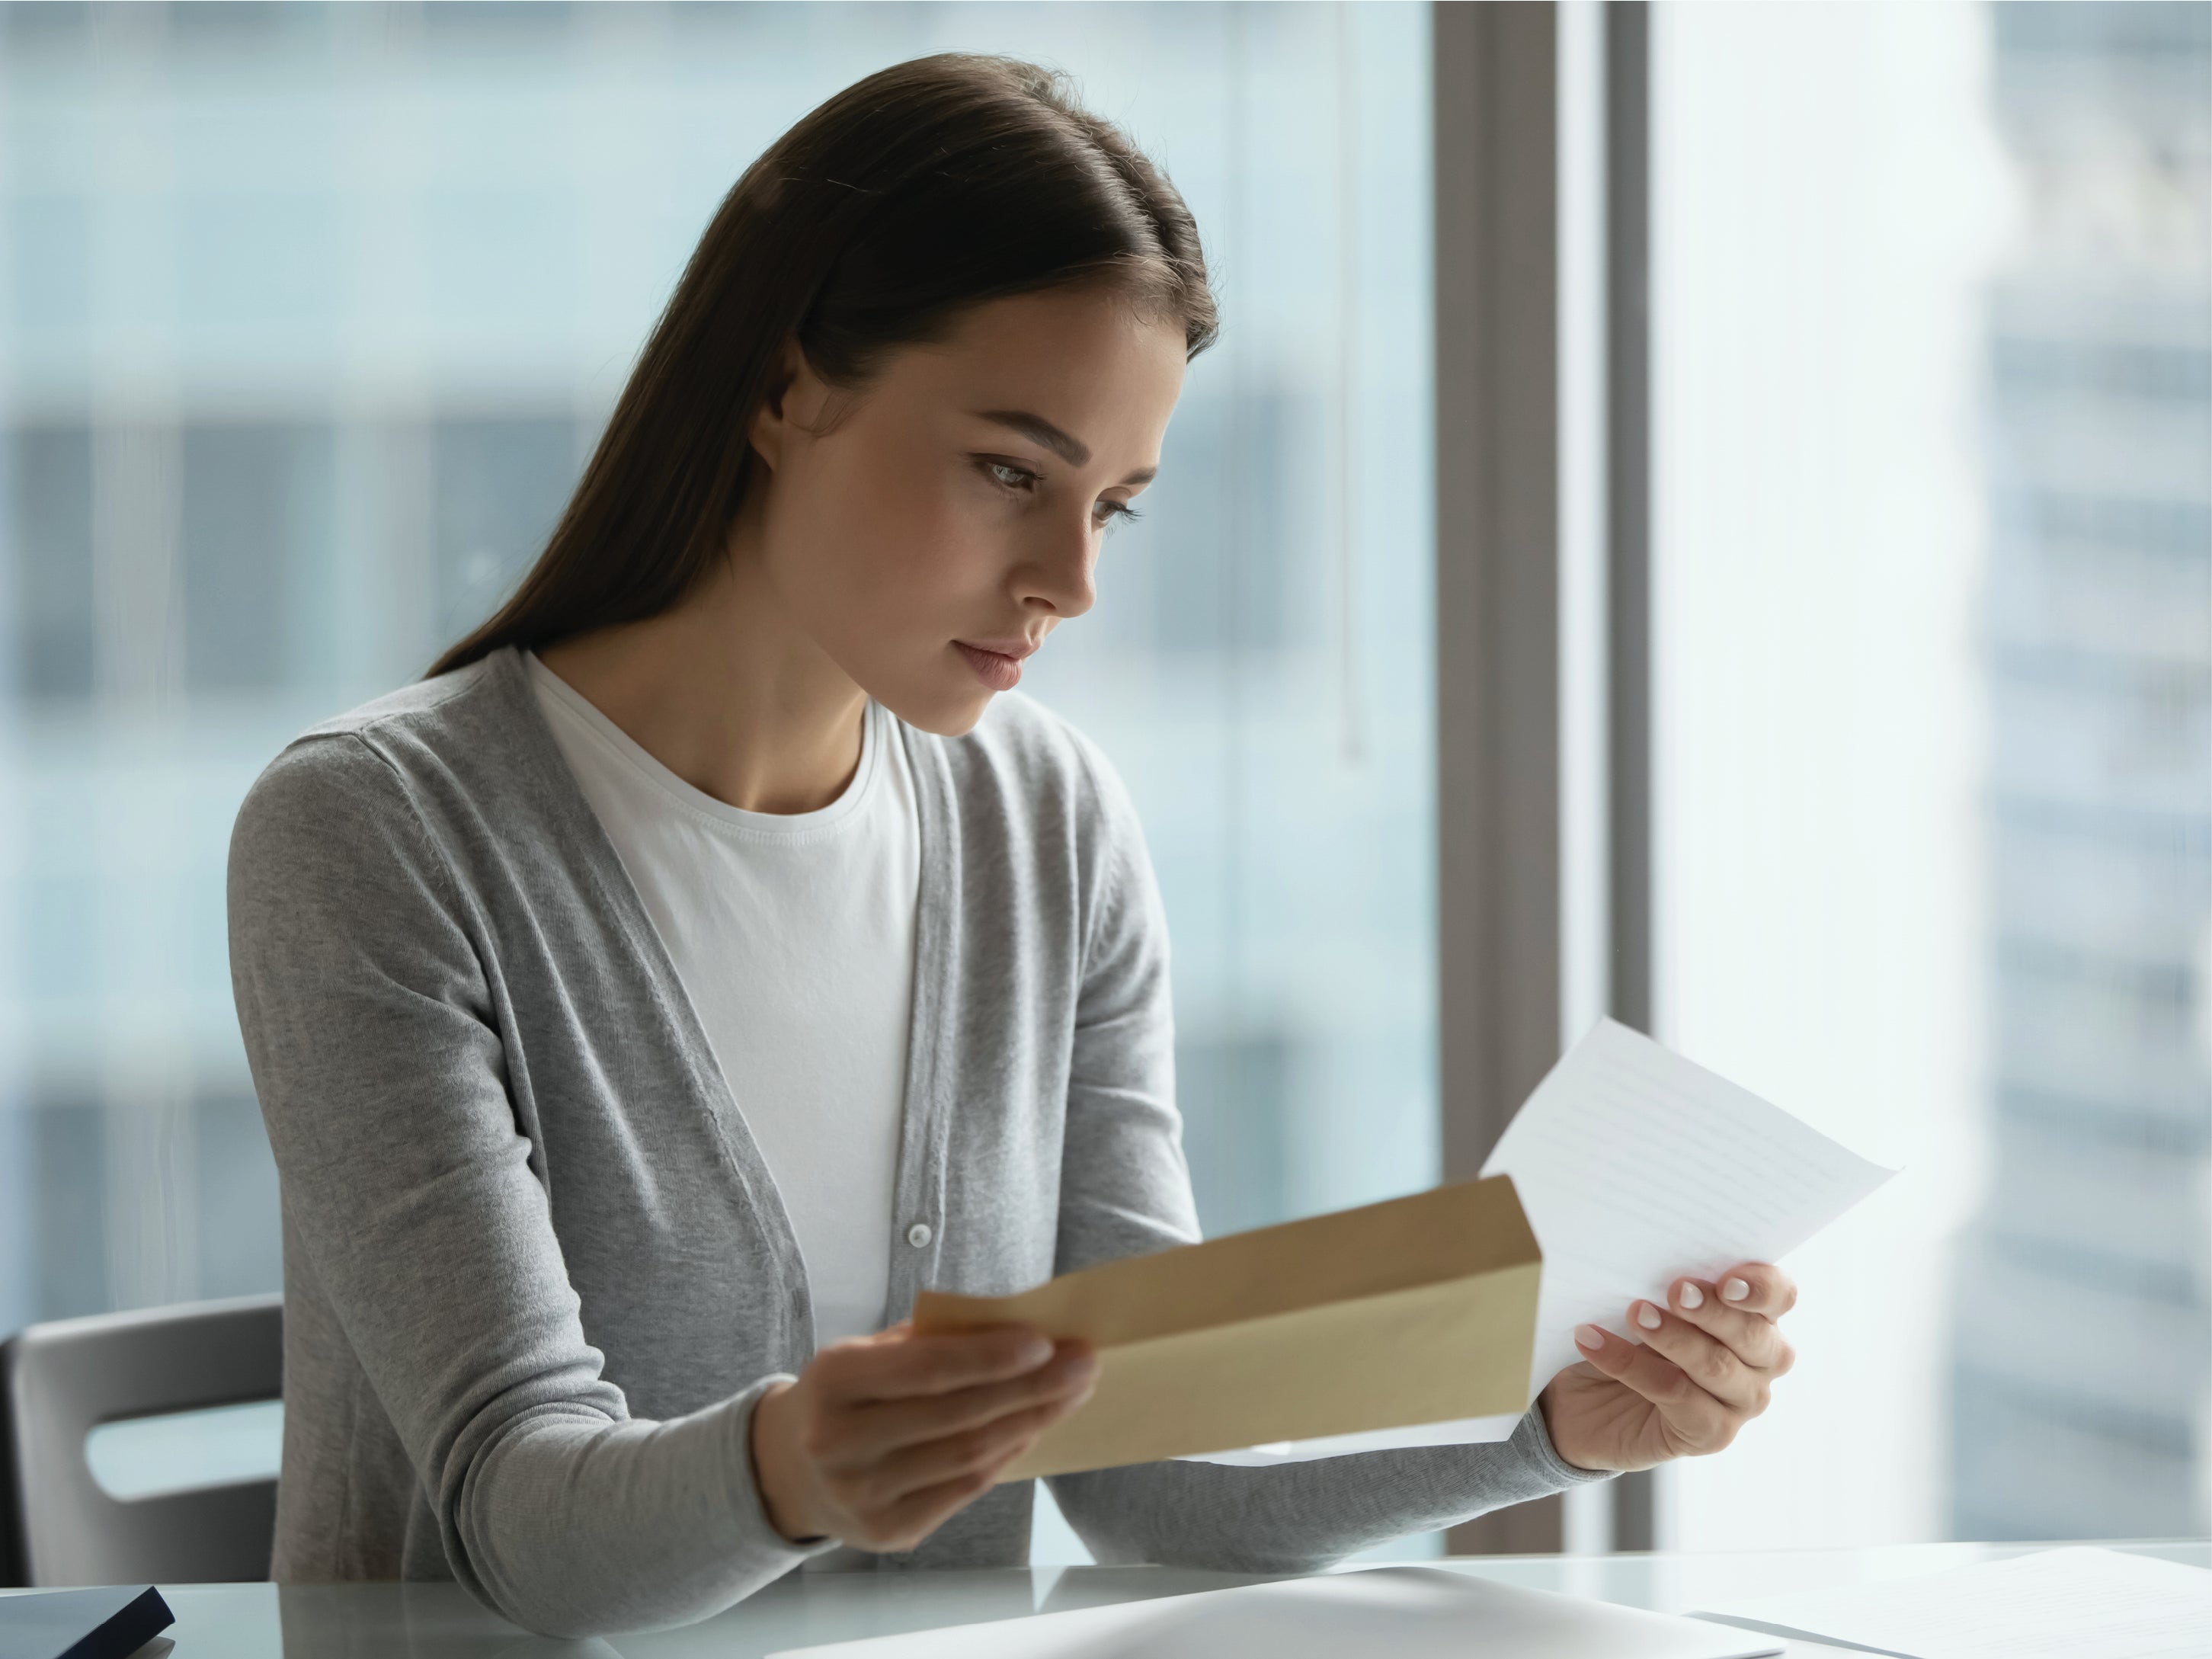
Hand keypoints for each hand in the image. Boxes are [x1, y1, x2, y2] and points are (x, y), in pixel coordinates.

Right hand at [748, 1319, 1097, 1550]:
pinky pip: (965, 1491)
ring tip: (1072, 1393)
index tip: (1046, 1341)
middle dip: (1032, 1387)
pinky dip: (1007, 1456)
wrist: (792, 1469)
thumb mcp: (869, 1353)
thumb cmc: (848, 1395)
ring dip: (1031, 1421)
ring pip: (969, 1457)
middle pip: (959, 1416)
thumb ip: (931, 1340)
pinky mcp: (888, 1532)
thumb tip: (1018, 1330)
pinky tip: (1034, 1428)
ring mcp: (863, 1495)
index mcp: (834, 1381)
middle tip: (1083, 1364)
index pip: (926, 1369)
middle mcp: (842, 1443)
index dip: (990, 1357)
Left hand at [1536, 1262, 1797, 1472]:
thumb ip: (1664, 1281)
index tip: (1727, 1281)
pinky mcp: (1710, 1433)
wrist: (1584, 1398)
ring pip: (1716, 1367)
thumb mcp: (1646, 1297)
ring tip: (1635, 1313)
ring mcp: (1740, 1402)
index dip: (1761, 1287)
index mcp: (1757, 1316)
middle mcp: (1761, 1362)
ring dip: (1673, 1337)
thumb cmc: (1626, 1333)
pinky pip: (1674, 1395)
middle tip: (1676, 1291)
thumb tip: (1647, 1251)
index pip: (1780, 1296)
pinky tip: (1593, 1342)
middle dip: (1713, 1311)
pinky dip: (1630, 1365)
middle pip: (1753, 1335)